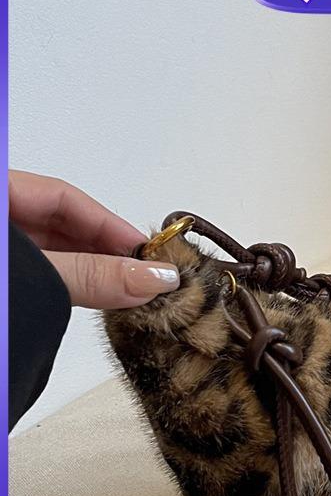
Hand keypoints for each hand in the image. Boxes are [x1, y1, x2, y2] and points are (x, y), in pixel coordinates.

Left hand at [9, 170, 179, 308]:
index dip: (112, 225)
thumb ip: (87, 274)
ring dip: (92, 271)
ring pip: (52, 252)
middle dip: (107, 251)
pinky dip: (70, 285)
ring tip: (127, 293)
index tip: (150, 253)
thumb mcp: (28, 272)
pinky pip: (41, 273)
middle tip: (146, 277)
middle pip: (61, 225)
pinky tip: (95, 299)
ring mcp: (0, 251)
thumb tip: (151, 277)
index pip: (64, 196)